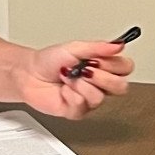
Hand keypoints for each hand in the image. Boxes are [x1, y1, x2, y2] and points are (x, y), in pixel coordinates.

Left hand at [13, 41, 133, 118]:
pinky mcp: (78, 111)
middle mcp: (99, 84)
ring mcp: (89, 99)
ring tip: (69, 77)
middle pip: (121, 87)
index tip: (97, 58)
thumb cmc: (49, 61)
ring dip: (80, 84)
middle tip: (86, 69)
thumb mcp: (75, 47)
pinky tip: (63, 89)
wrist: (29, 74)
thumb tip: (119, 44)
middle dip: (101, 77)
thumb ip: (99, 47)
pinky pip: (82, 105)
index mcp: (103, 67)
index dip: (114, 64)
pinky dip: (69, 94)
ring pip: (100, 97)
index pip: (126, 68)